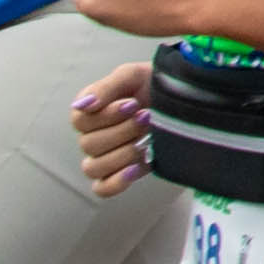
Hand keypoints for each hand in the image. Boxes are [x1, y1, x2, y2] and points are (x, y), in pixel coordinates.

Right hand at [70, 58, 154, 196]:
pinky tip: (135, 169)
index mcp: (90, 111)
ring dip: (122, 153)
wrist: (183, 99)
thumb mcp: (132, 76)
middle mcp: (92, 135)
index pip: (80, 121)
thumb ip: (105, 88)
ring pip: (94, 167)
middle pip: (89, 145)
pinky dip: (115, 182)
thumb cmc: (153, 83)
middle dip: (122, 131)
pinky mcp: (121, 174)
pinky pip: (103, 188)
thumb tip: (81, 105)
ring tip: (146, 140)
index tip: (132, 104)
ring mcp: (105, 157)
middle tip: (146, 117)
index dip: (106, 115)